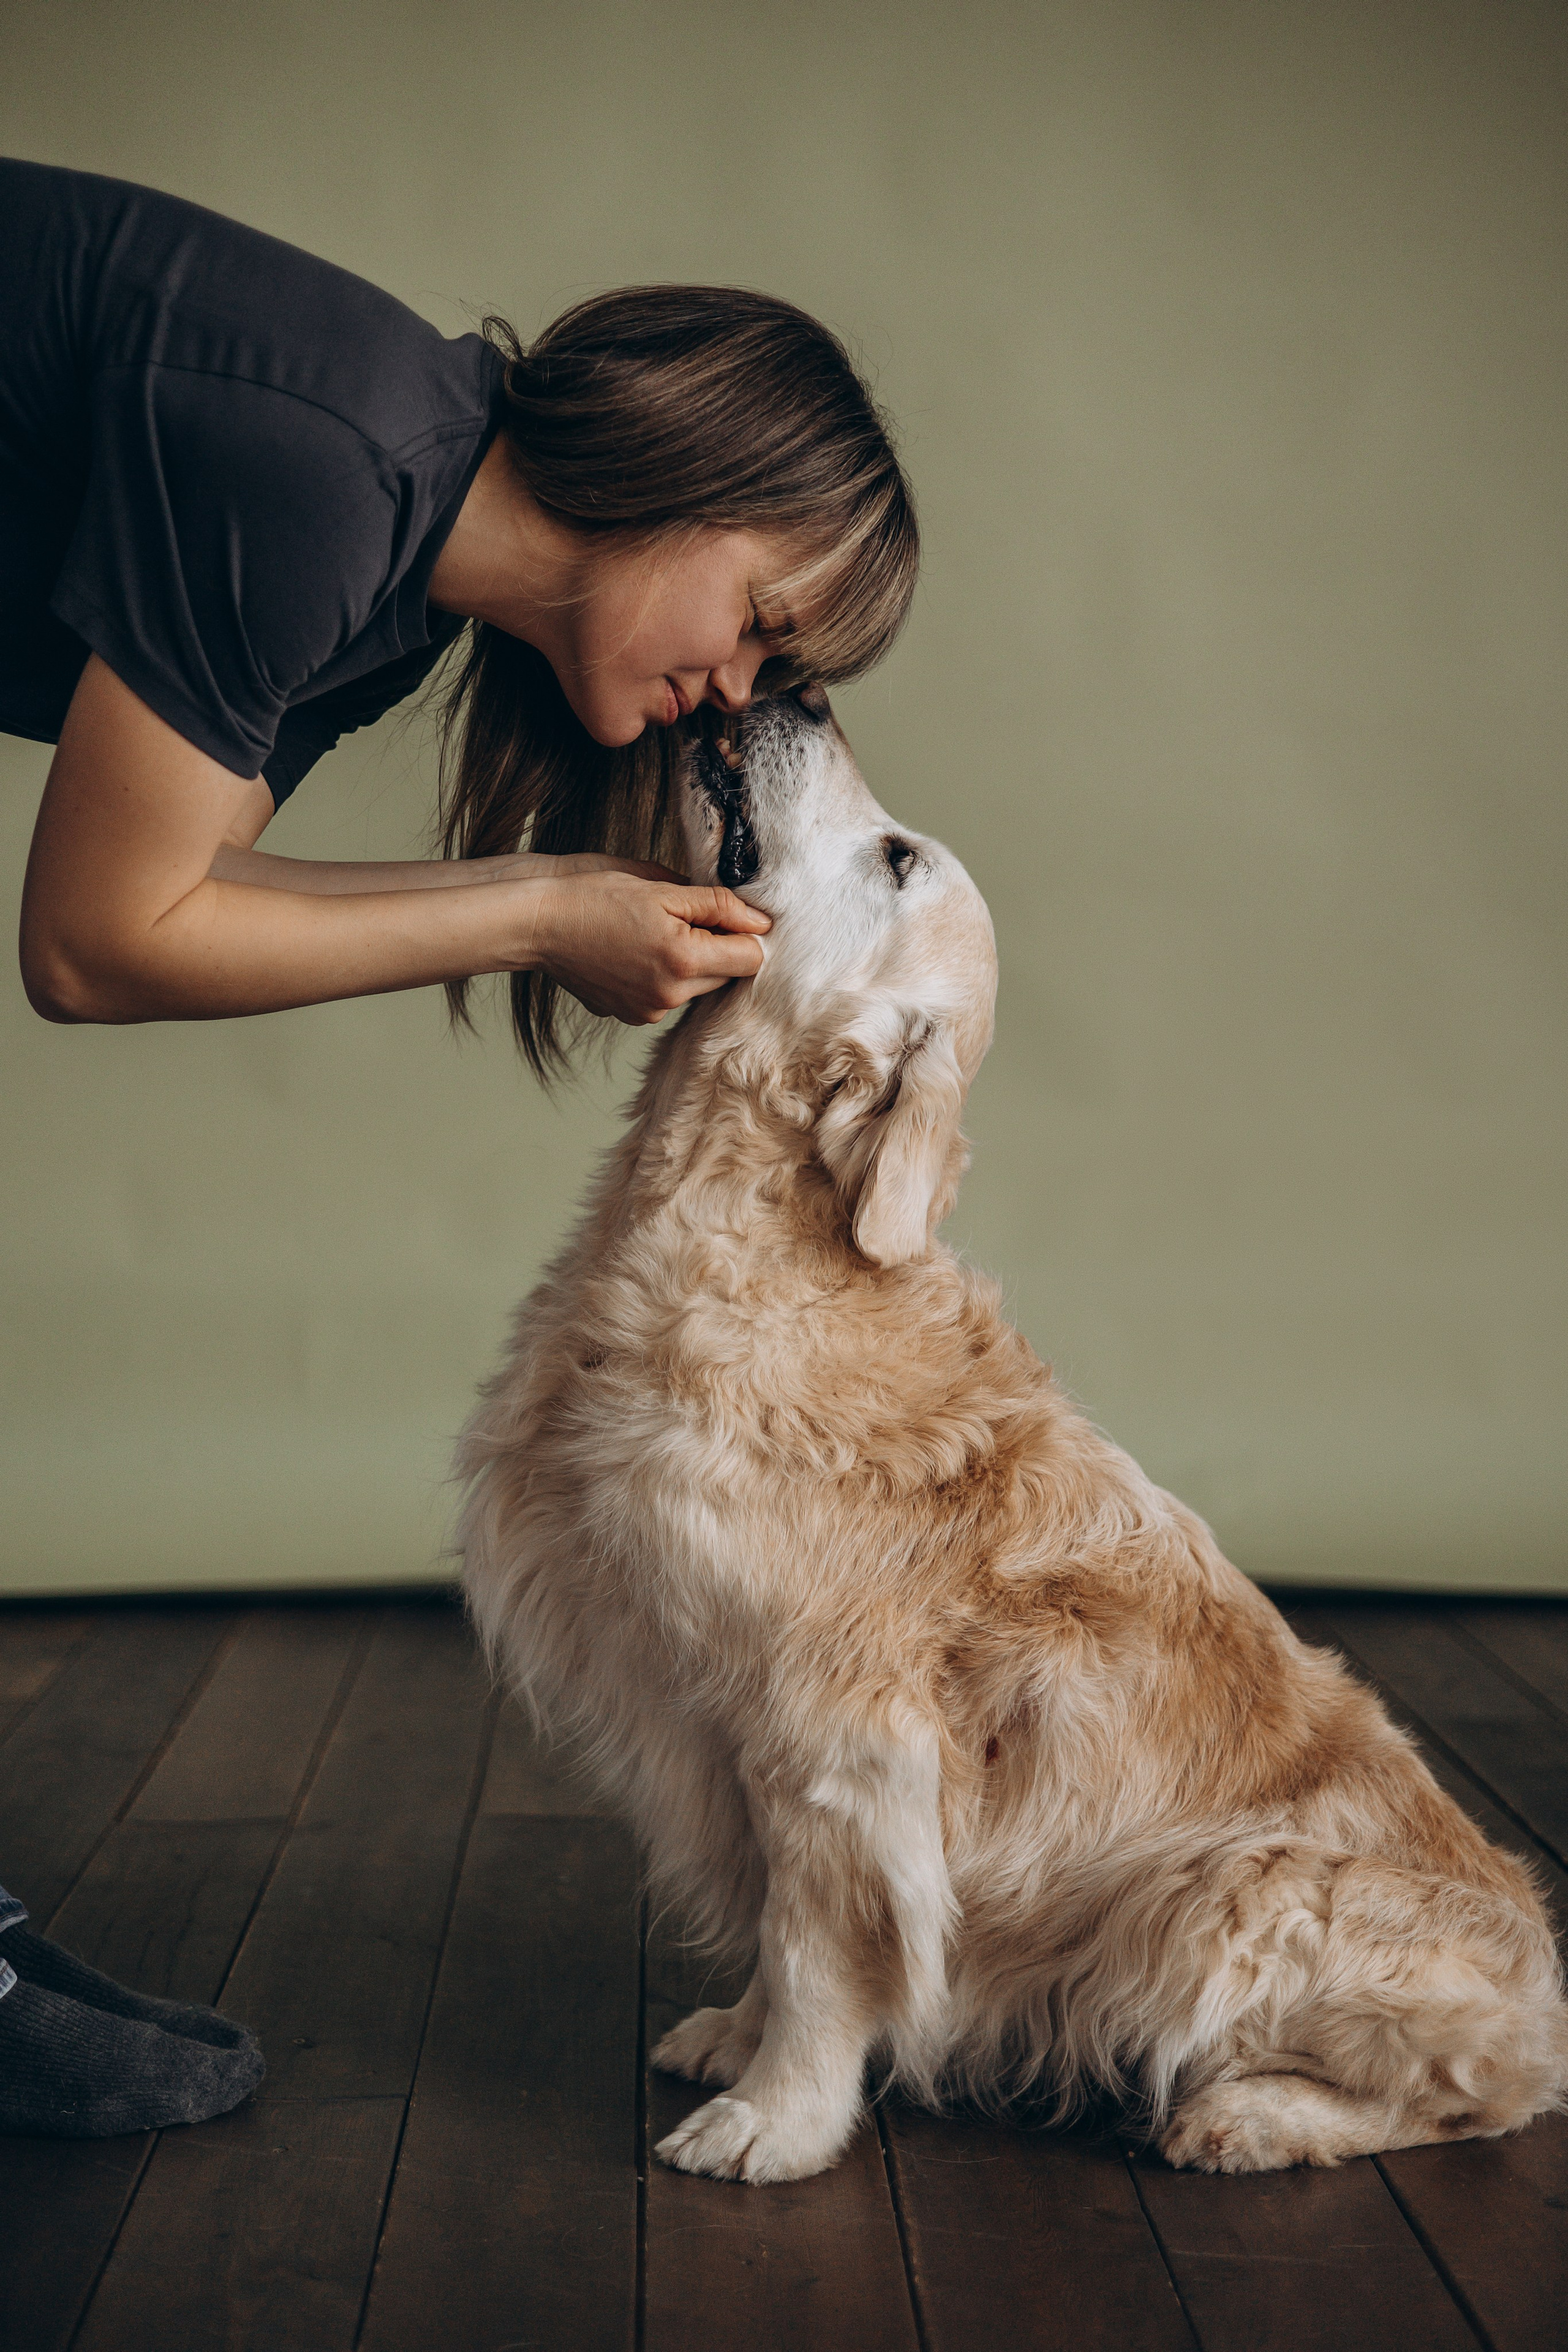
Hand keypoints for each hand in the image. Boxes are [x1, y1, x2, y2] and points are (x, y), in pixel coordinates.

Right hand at [527, 869, 770, 1024]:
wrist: (537, 923)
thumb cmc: (594, 895)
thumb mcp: (661, 887)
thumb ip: (718, 906)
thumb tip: (761, 922)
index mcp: (684, 960)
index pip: (750, 958)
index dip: (744, 932)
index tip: (723, 914)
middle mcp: (670, 996)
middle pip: (726, 977)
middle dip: (715, 948)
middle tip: (680, 917)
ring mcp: (649, 1011)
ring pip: (696, 988)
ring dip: (689, 963)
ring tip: (650, 933)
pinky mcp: (631, 1016)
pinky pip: (667, 997)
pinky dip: (662, 976)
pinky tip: (634, 952)